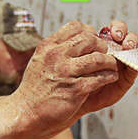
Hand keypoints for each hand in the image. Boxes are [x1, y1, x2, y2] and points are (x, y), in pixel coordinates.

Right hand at [11, 20, 137, 138]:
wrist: (26, 112)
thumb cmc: (36, 88)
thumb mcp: (40, 60)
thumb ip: (57, 49)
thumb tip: (80, 37)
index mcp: (48, 46)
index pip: (76, 26)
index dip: (89, 32)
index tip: (93, 42)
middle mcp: (56, 56)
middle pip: (90, 39)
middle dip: (102, 46)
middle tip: (104, 55)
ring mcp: (66, 72)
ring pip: (98, 58)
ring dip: (109, 62)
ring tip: (111, 67)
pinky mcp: (75, 89)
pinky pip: (100, 78)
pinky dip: (109, 76)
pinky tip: (110, 78)